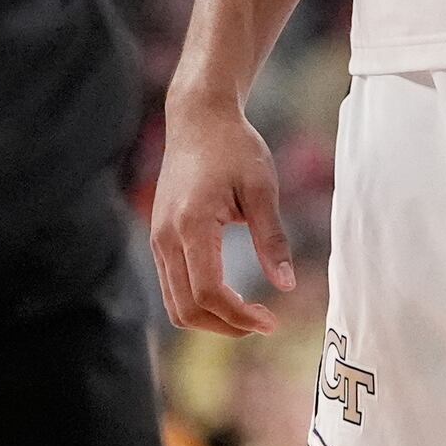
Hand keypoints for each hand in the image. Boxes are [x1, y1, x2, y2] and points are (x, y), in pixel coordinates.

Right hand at [151, 85, 296, 334]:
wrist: (198, 119)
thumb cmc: (234, 147)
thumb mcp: (262, 188)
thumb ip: (272, 239)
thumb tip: (286, 285)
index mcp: (192, 224)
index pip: (208, 292)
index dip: (239, 316)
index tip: (271, 321)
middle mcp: (166, 237)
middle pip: (186, 309)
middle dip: (225, 326)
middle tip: (263, 323)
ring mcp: (158, 239)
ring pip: (175, 304)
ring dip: (210, 319)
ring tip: (248, 315)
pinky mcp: (159, 238)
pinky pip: (172, 286)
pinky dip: (198, 302)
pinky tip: (229, 296)